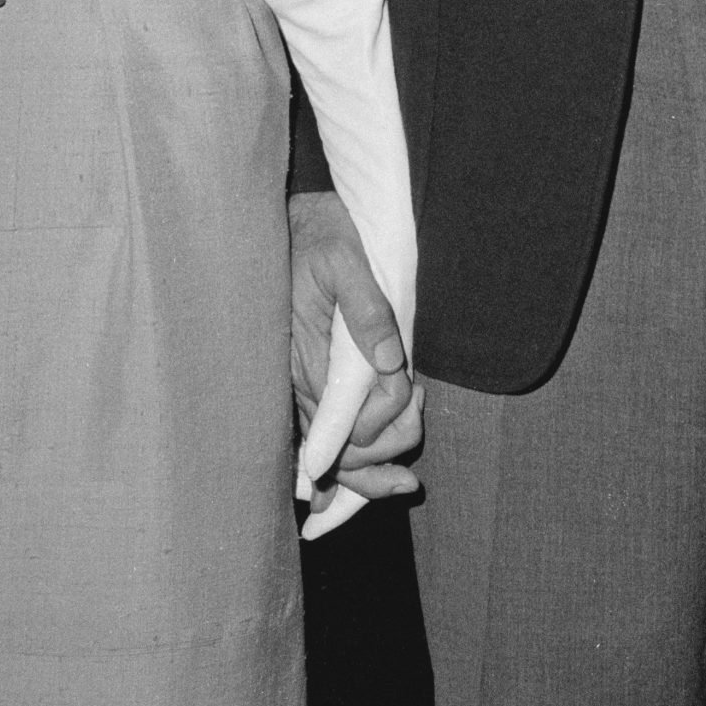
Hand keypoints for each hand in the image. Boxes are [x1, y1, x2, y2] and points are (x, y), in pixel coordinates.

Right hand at [289, 190, 421, 524]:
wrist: (287, 222)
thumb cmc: (320, 235)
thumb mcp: (345, 258)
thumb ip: (367, 310)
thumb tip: (390, 360)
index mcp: (309, 353)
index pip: (350, 421)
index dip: (386, 422)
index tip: (414, 395)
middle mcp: (298, 381)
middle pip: (343, 451)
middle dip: (387, 446)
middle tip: (419, 407)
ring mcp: (296, 385)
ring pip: (332, 455)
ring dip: (372, 462)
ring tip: (409, 431)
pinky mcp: (301, 381)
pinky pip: (320, 439)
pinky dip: (345, 465)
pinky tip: (362, 484)